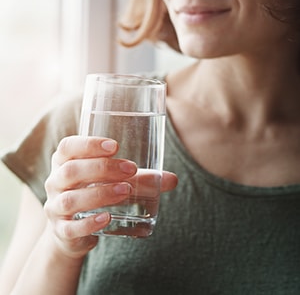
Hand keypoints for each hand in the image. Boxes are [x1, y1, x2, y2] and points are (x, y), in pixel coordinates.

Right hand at [44, 136, 176, 258]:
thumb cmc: (94, 193)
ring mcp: (55, 207)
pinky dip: (89, 223)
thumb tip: (172, 179)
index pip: (68, 147)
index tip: (115, 146)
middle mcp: (55, 183)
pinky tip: (107, 219)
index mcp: (64, 163)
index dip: (88, 144)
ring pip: (71, 199)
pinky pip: (70, 228)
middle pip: (71, 171)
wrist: (73, 230)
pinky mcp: (62, 230)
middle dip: (101, 168)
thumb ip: (140, 179)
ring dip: (99, 194)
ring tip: (125, 191)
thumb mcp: (112, 181)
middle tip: (130, 169)